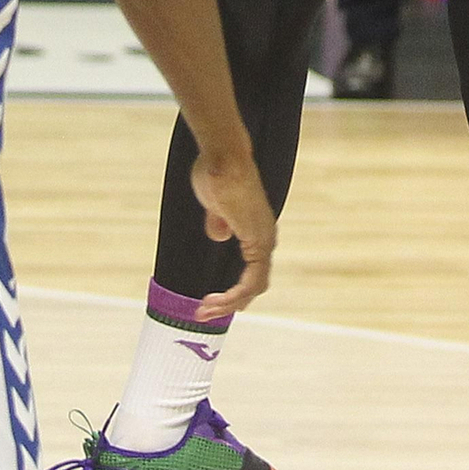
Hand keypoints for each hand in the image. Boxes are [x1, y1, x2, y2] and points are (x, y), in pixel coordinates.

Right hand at [191, 153, 276, 318]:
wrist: (223, 156)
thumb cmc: (217, 173)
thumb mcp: (215, 204)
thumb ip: (219, 220)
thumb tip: (220, 235)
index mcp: (257, 230)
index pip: (252, 272)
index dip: (233, 291)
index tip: (210, 302)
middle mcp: (266, 238)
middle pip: (254, 286)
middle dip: (228, 303)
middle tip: (202, 313)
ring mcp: (264, 240)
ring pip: (252, 288)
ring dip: (228, 304)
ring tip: (203, 311)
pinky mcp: (257, 241)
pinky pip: (250, 281)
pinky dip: (233, 296)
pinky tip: (213, 302)